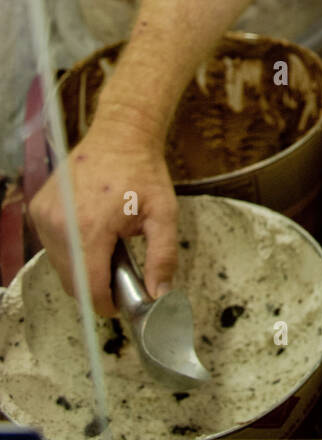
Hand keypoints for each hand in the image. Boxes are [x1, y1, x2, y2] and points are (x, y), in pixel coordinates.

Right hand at [29, 117, 177, 316]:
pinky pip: (51, 246)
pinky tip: (91, 234)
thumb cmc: (143, 171)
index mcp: (90, 228)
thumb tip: (159, 294)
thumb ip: (163, 257)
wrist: (119, 135)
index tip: (119, 305)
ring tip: (107, 249)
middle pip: (72, 281)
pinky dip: (70, 250)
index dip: (105, 303)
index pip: (89, 287)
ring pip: (60, 266)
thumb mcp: (164, 214)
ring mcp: (46, 216)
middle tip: (119, 275)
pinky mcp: (39, 209)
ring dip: (82, 268)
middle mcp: (60, 224)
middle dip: (95, 287)